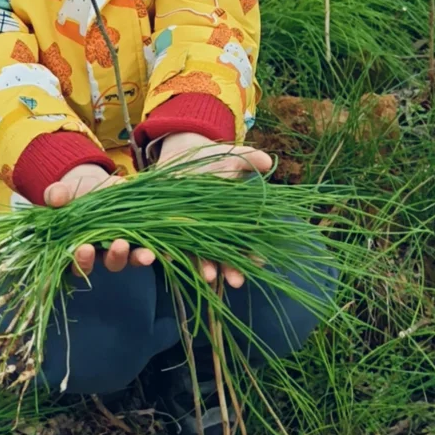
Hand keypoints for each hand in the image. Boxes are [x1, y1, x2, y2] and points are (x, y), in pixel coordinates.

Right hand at [44, 163, 155, 277]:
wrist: (99, 184)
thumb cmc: (77, 192)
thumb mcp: (67, 190)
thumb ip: (58, 194)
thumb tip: (54, 197)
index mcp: (79, 246)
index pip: (78, 264)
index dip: (81, 261)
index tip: (84, 249)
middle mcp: (102, 252)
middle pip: (108, 263)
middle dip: (114, 257)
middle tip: (118, 246)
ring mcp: (123, 246)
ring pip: (131, 259)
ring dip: (138, 257)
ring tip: (146, 253)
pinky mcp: (141, 236)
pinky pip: (151, 247)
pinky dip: (159, 250)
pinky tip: (167, 250)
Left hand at [154, 132, 273, 288]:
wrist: (179, 153)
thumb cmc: (212, 159)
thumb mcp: (232, 158)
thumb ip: (250, 159)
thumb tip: (268, 161)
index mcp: (232, 220)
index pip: (247, 243)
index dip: (254, 254)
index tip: (259, 262)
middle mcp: (211, 231)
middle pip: (224, 256)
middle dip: (230, 269)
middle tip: (236, 281)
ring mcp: (189, 232)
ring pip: (198, 256)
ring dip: (203, 267)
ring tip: (208, 276)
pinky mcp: (166, 227)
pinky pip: (166, 244)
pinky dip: (168, 252)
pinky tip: (170, 258)